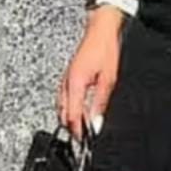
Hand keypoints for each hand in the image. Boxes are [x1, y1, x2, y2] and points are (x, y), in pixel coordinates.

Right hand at [57, 6, 123, 140]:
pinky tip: (77, 112)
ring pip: (62, 107)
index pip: (72, 116)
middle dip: (72, 128)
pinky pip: (64, 98)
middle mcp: (66, 83)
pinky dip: (69, 108)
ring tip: (81, 129)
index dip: (78, 131)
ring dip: (70, 119)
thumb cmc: (105, 49)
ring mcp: (65, 79)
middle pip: (63, 114)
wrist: (100, 29)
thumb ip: (100, 104)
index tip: (85, 141)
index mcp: (74, 84)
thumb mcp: (108, 80)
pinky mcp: (68, 76)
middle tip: (84, 139)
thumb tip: (96, 123)